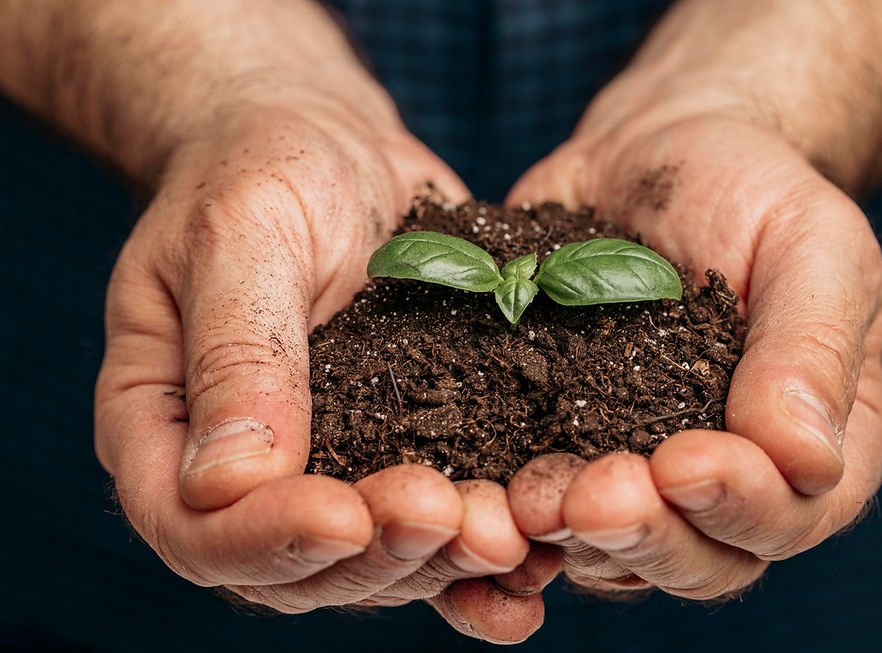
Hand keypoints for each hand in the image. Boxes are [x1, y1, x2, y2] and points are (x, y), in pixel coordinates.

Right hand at [93, 101, 532, 616]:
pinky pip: (434, 531)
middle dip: (375, 557)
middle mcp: (243, 468)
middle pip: (293, 568)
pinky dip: (482, 561)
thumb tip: (226, 485)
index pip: (192, 526)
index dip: (265, 540)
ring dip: (439, 564)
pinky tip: (532, 561)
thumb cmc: (261, 169)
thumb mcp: (239, 236)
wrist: (330, 148)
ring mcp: (328, 468)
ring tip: (504, 533)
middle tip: (446, 514)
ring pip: (373, 565)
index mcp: (166, 421)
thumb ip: (234, 353)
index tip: (345, 516)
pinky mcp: (402, 452)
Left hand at [500, 112, 881, 599]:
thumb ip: (812, 346)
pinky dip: (510, 513)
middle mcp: (728, 481)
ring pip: (613, 552)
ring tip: (528, 497)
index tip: (684, 463)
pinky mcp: (562, 451)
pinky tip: (478, 488)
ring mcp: (640, 474)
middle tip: (594, 496)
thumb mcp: (810, 241)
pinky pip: (538, 508)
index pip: (792, 513)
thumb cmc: (748, 189)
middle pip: (700, 561)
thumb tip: (805, 459)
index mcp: (812, 443)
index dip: (741, 506)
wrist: (650, 155)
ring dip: (571, 537)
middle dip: (646, 537)